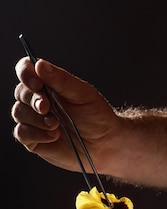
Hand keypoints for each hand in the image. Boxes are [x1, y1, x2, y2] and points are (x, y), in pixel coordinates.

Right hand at [12, 57, 118, 172]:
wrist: (106, 143)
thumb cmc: (96, 115)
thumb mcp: (83, 94)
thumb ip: (61, 79)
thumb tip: (39, 64)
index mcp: (49, 84)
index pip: (27, 70)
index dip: (26, 74)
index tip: (37, 83)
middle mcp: (38, 99)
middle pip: (21, 92)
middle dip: (33, 99)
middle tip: (47, 107)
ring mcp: (34, 119)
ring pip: (18, 113)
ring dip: (36, 119)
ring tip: (56, 125)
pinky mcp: (33, 139)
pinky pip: (21, 133)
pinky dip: (36, 134)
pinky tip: (53, 136)